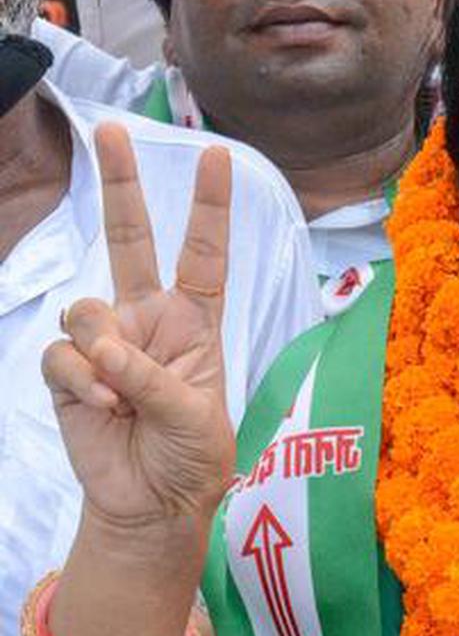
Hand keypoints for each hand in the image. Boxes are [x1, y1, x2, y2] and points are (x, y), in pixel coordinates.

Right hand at [42, 123, 236, 530]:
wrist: (153, 504)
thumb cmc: (192, 457)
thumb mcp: (195, 416)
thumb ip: (152, 376)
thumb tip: (103, 347)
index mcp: (195, 323)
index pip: (203, 255)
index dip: (209, 207)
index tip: (218, 154)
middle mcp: (148, 320)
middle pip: (130, 241)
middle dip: (121, 185)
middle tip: (111, 131)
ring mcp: (105, 342)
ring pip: (86, 309)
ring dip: (104, 353)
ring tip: (125, 398)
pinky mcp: (68, 371)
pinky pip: (63, 353)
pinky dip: (82, 379)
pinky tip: (103, 406)